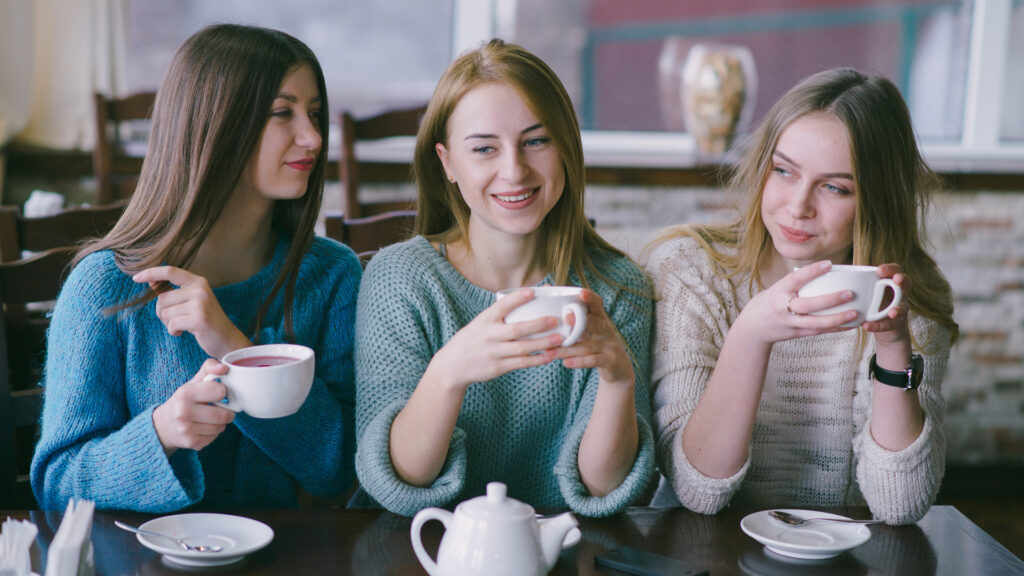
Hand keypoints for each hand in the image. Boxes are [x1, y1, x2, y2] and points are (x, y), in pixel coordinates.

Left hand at [133, 266, 251, 358]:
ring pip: (165, 312)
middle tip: (176, 320)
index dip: (151, 273)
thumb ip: (175, 292)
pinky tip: (184, 332)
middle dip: (162, 313)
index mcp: (198, 281)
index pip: (170, 271)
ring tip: (182, 326)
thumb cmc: (206, 321)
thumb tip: (151, 282)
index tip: (135, 278)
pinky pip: (171, 324)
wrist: (227, 339)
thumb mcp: (194, 301)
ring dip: (169, 323)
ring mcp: (200, 303)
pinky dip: (173, 331)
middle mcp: (200, 289)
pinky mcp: (199, 318)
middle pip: (162, 298)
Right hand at [152, 359, 234, 454]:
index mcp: (185, 394)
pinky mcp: (192, 443)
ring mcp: (187, 430)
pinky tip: (205, 427)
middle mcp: (183, 413)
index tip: (217, 393)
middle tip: (221, 408)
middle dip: (227, 411)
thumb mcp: (194, 381)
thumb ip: (210, 368)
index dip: (222, 391)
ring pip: (221, 427)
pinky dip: (214, 432)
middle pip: (224, 414)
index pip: (219, 391)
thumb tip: (224, 368)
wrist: (163, 425)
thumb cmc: (184, 400)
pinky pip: (215, 437)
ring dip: (221, 422)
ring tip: (211, 418)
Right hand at [429, 288, 562, 389]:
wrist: (453, 365)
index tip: (533, 291)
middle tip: (556, 319)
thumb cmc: (473, 339)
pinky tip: (550, 356)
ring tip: (560, 338)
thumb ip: (500, 313)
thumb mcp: (480, 322)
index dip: (517, 298)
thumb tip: (529, 296)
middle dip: (538, 324)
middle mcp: (489, 335)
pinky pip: (521, 363)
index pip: (502, 305)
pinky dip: (536, 359)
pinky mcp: (497, 367)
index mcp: (485, 320)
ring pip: (523, 348)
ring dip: (543, 343)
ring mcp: (493, 352)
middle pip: (517, 329)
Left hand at [553, 290, 634, 385]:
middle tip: (565, 319)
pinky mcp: (610, 360)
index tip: (581, 293)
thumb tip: (550, 292)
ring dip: (567, 349)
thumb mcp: (590, 329)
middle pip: (593, 323)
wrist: (618, 366)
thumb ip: (575, 318)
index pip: (597, 304)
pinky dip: (578, 362)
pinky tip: (565, 363)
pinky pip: (592, 360)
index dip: (590, 298)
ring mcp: (609, 345)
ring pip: (586, 346)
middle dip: (579, 322)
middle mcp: (606, 329)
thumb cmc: (596, 343)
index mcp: (600, 318)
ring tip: (550, 352)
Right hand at [740, 260, 857, 344]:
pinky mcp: (796, 333)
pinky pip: (819, 331)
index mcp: (778, 291)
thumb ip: (797, 283)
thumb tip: (825, 271)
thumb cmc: (771, 301)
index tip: (829, 264)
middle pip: (808, 305)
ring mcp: (790, 323)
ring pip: (816, 322)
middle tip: (849, 293)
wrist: (753, 327)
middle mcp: (783, 308)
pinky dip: (836, 328)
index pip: (795, 279)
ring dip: (837, 318)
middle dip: (830, 300)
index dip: (811, 272)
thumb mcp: (777, 288)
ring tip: (855, 312)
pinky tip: (851, 324)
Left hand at [862, 263, 911, 348]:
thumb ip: (855, 284)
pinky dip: (877, 326)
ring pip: (902, 307)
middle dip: (902, 280)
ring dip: (897, 309)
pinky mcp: (897, 324)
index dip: (891, 268)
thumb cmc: (873, 306)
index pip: (896, 270)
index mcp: (890, 283)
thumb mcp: (866, 293)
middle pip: (906, 283)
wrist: (885, 330)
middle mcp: (899, 294)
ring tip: (891, 312)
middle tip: (896, 279)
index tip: (879, 270)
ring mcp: (900, 309)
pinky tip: (866, 326)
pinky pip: (889, 325)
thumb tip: (828, 275)